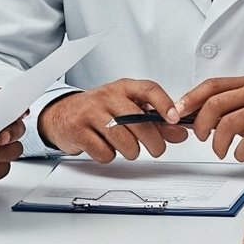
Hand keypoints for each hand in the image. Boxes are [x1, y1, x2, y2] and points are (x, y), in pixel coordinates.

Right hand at [38, 78, 189, 161]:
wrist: (63, 114)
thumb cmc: (100, 111)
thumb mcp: (128, 108)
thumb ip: (156, 121)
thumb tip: (180, 132)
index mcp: (123, 88)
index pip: (148, 89)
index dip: (165, 104)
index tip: (175, 119)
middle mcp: (107, 97)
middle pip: (139, 122)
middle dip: (154, 142)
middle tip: (156, 149)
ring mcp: (91, 113)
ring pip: (124, 142)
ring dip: (130, 151)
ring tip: (124, 146)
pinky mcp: (78, 130)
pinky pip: (105, 153)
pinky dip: (109, 156)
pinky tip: (104, 146)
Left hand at [169, 74, 243, 165]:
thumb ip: (225, 110)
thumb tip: (191, 116)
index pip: (212, 86)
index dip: (190, 99)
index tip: (176, 113)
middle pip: (216, 103)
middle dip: (201, 124)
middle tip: (200, 138)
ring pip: (230, 122)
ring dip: (218, 142)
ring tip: (221, 151)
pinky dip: (239, 151)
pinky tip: (239, 155)